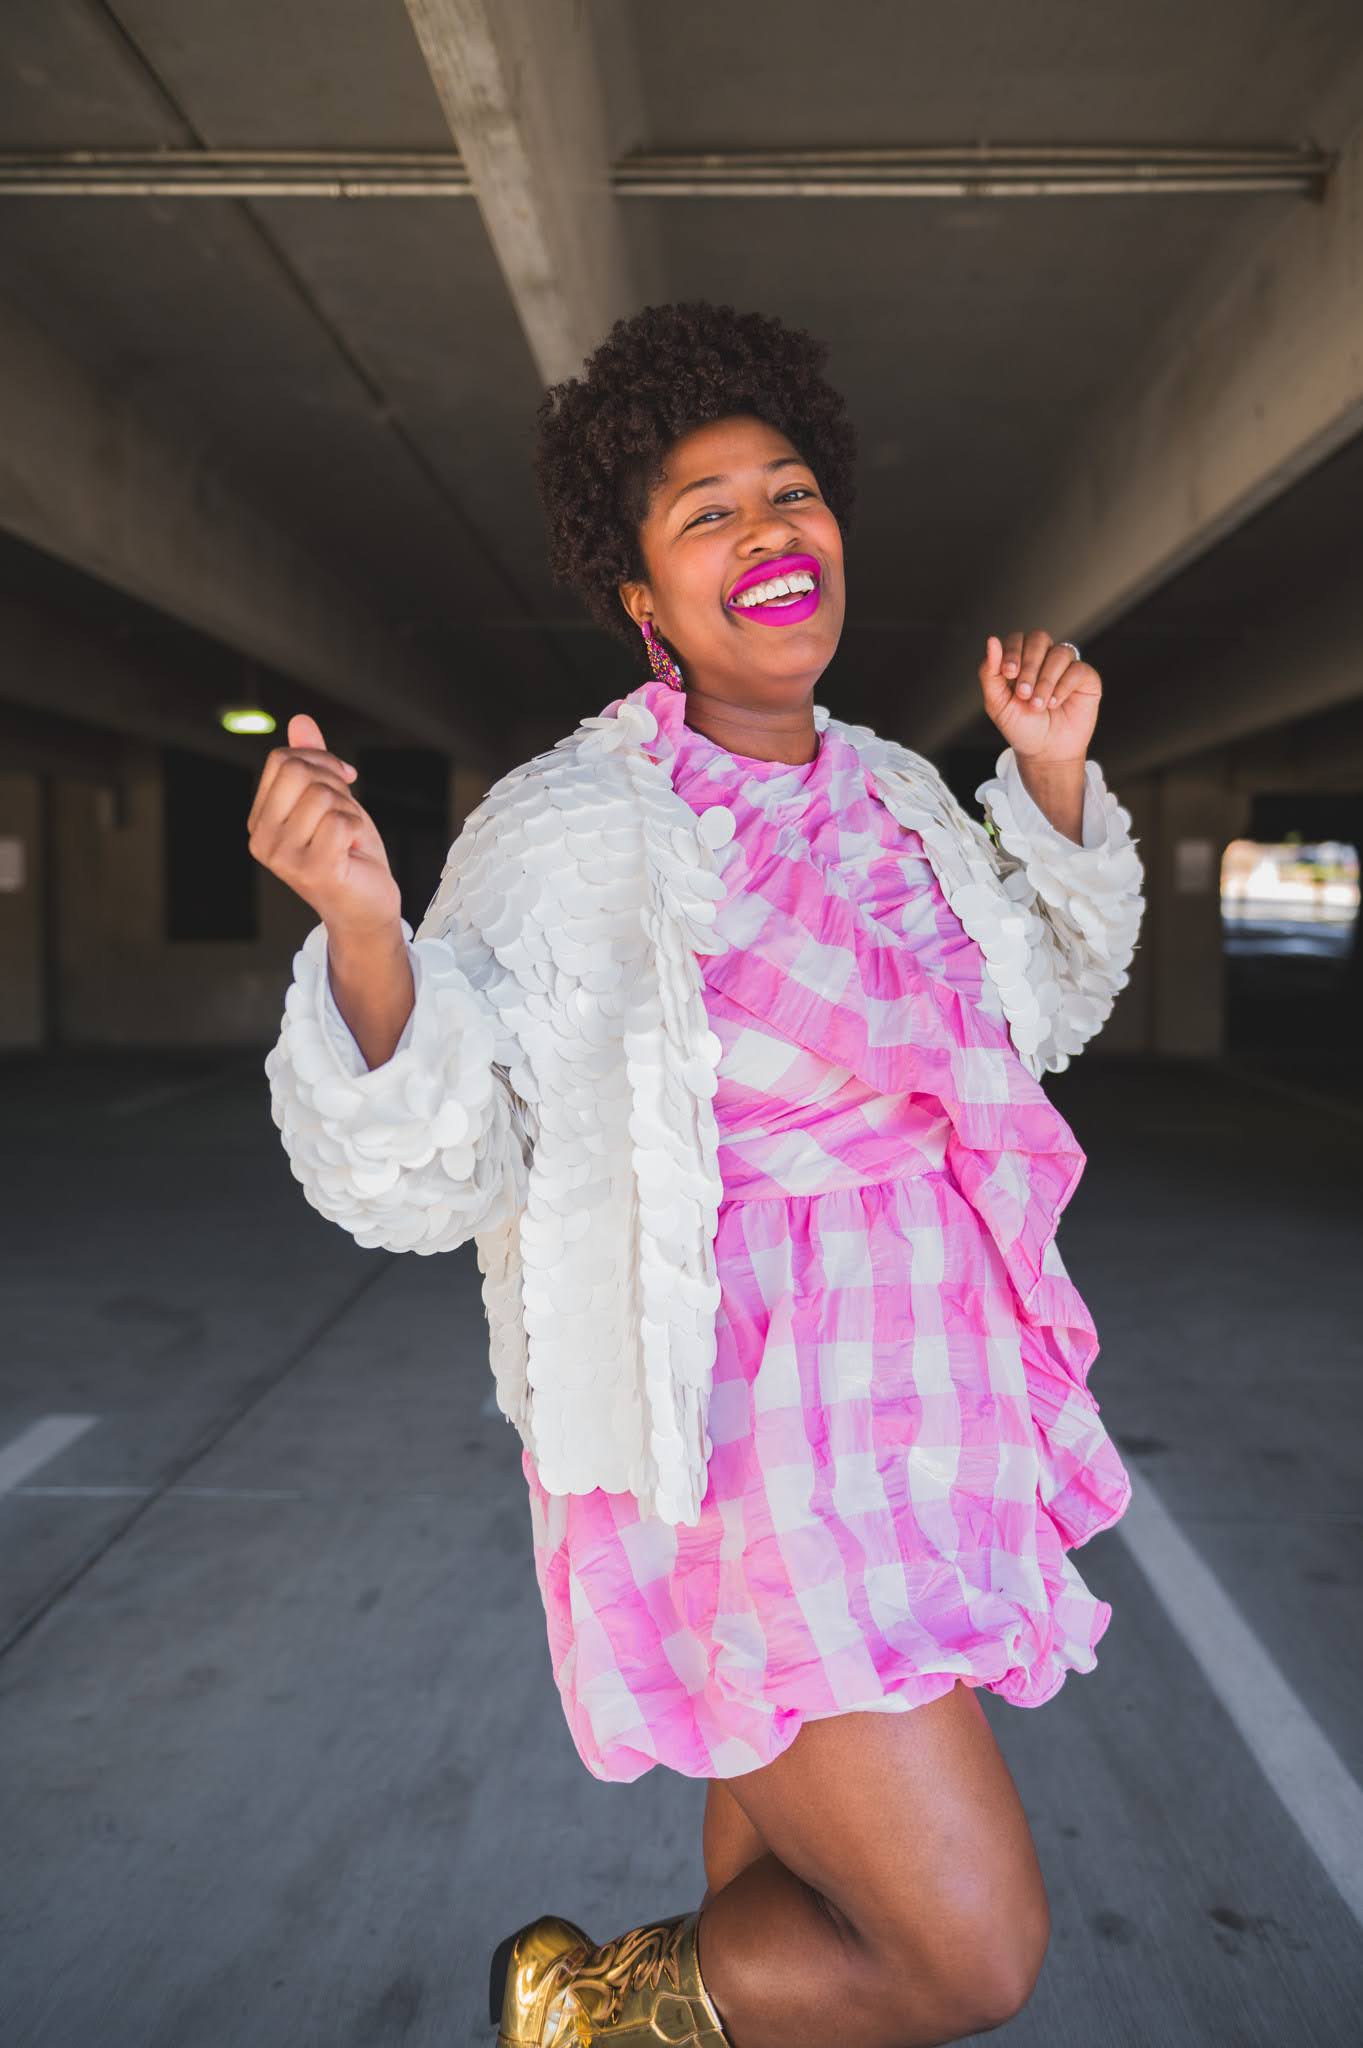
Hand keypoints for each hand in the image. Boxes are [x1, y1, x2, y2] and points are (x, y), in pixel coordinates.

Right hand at [247, 714, 401, 937]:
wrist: (365, 908)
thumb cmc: (348, 855)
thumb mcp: (330, 800)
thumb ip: (313, 762)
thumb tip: (300, 721)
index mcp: (260, 820)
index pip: (283, 760)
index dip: (322, 762)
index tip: (342, 783)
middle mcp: (263, 840)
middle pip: (299, 771)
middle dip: (335, 783)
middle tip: (345, 812)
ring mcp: (283, 858)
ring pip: (323, 795)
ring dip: (348, 811)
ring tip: (346, 837)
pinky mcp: (312, 870)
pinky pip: (341, 821)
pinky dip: (357, 830)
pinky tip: (351, 850)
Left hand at [978, 630, 1100, 762]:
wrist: (1045, 752)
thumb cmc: (1021, 727)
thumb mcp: (997, 703)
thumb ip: (990, 672)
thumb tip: (991, 640)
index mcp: (1021, 660)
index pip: (1017, 639)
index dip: (1013, 651)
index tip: (1009, 673)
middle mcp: (1044, 658)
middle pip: (1039, 638)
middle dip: (1029, 665)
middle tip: (1023, 694)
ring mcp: (1066, 666)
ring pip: (1059, 653)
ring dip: (1045, 680)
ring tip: (1038, 705)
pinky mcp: (1086, 678)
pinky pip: (1078, 669)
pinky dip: (1064, 686)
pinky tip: (1054, 703)